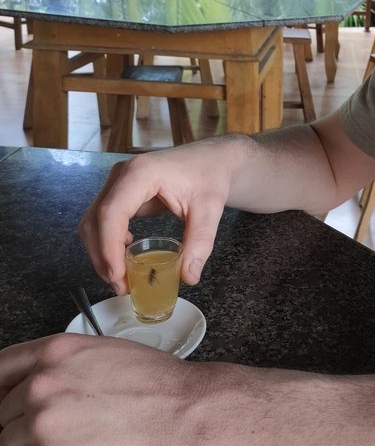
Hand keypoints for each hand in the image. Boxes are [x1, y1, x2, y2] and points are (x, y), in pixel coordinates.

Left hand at [0, 334, 207, 445]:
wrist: (185, 413)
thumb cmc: (156, 384)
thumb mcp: (105, 353)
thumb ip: (63, 366)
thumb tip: (34, 385)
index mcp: (55, 352)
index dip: (1, 390)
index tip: (6, 401)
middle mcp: (40, 383)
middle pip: (2, 413)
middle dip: (27, 424)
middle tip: (67, 428)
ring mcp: (41, 423)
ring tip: (78, 444)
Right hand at [78, 142, 230, 293]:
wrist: (211, 159)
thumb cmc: (209, 176)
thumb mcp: (210, 210)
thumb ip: (200, 242)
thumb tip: (189, 276)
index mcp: (142, 173)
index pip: (112, 213)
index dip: (108, 247)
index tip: (118, 275)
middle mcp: (122, 174)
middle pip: (95, 219)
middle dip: (102, 257)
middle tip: (121, 286)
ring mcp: (118, 181)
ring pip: (93, 221)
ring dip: (100, 252)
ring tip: (121, 278)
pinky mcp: (120, 191)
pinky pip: (102, 218)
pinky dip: (105, 241)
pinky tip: (123, 254)